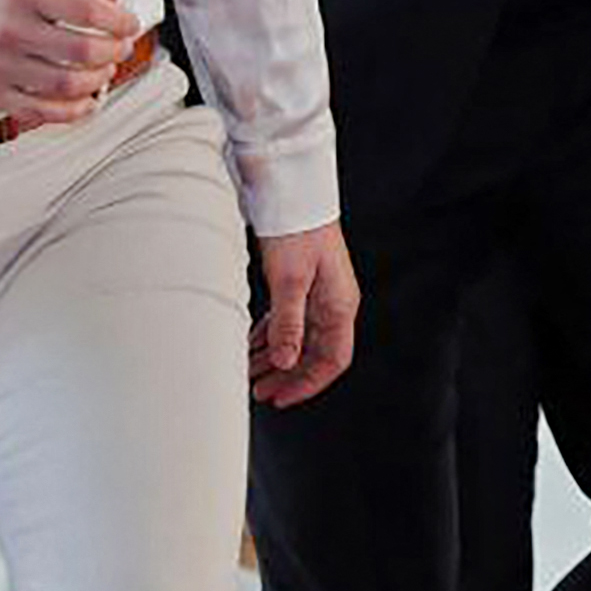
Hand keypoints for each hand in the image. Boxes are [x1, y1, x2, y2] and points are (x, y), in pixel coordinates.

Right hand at [0, 0, 139, 126]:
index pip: (87, 10)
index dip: (119, 21)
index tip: (130, 25)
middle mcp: (11, 29)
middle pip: (83, 51)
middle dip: (114, 52)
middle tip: (120, 49)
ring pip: (67, 83)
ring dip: (97, 81)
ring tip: (104, 72)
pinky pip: (42, 110)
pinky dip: (74, 110)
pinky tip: (86, 101)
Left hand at [250, 221, 358, 407]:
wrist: (293, 192)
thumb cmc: (297, 231)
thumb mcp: (290, 281)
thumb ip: (288, 324)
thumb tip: (286, 362)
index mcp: (339, 305)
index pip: (332, 360)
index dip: (307, 384)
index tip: (280, 398)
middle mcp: (333, 303)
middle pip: (314, 353)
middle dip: (287, 376)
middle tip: (258, 391)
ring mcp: (318, 293)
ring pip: (299, 338)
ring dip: (276, 358)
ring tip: (250, 372)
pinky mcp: (302, 283)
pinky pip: (290, 321)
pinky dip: (272, 336)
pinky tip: (253, 344)